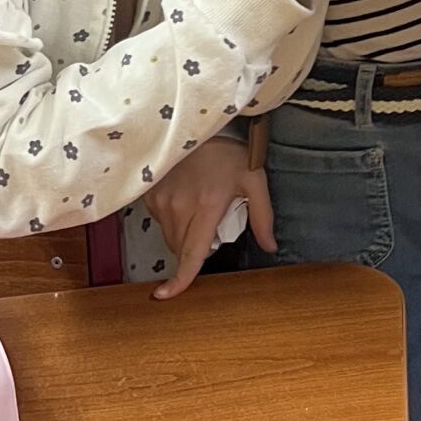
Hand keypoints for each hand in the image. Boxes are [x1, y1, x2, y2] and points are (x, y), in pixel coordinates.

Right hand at [148, 136, 275, 299]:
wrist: (199, 124)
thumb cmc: (229, 152)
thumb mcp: (254, 180)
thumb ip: (263, 217)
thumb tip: (271, 246)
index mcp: (207, 206)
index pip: (191, 254)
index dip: (180, 280)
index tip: (164, 296)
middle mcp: (180, 206)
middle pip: (181, 249)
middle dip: (196, 247)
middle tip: (211, 221)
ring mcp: (162, 200)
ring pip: (170, 237)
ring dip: (183, 234)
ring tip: (198, 205)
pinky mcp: (150, 193)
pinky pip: (159, 221)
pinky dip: (172, 219)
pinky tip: (183, 198)